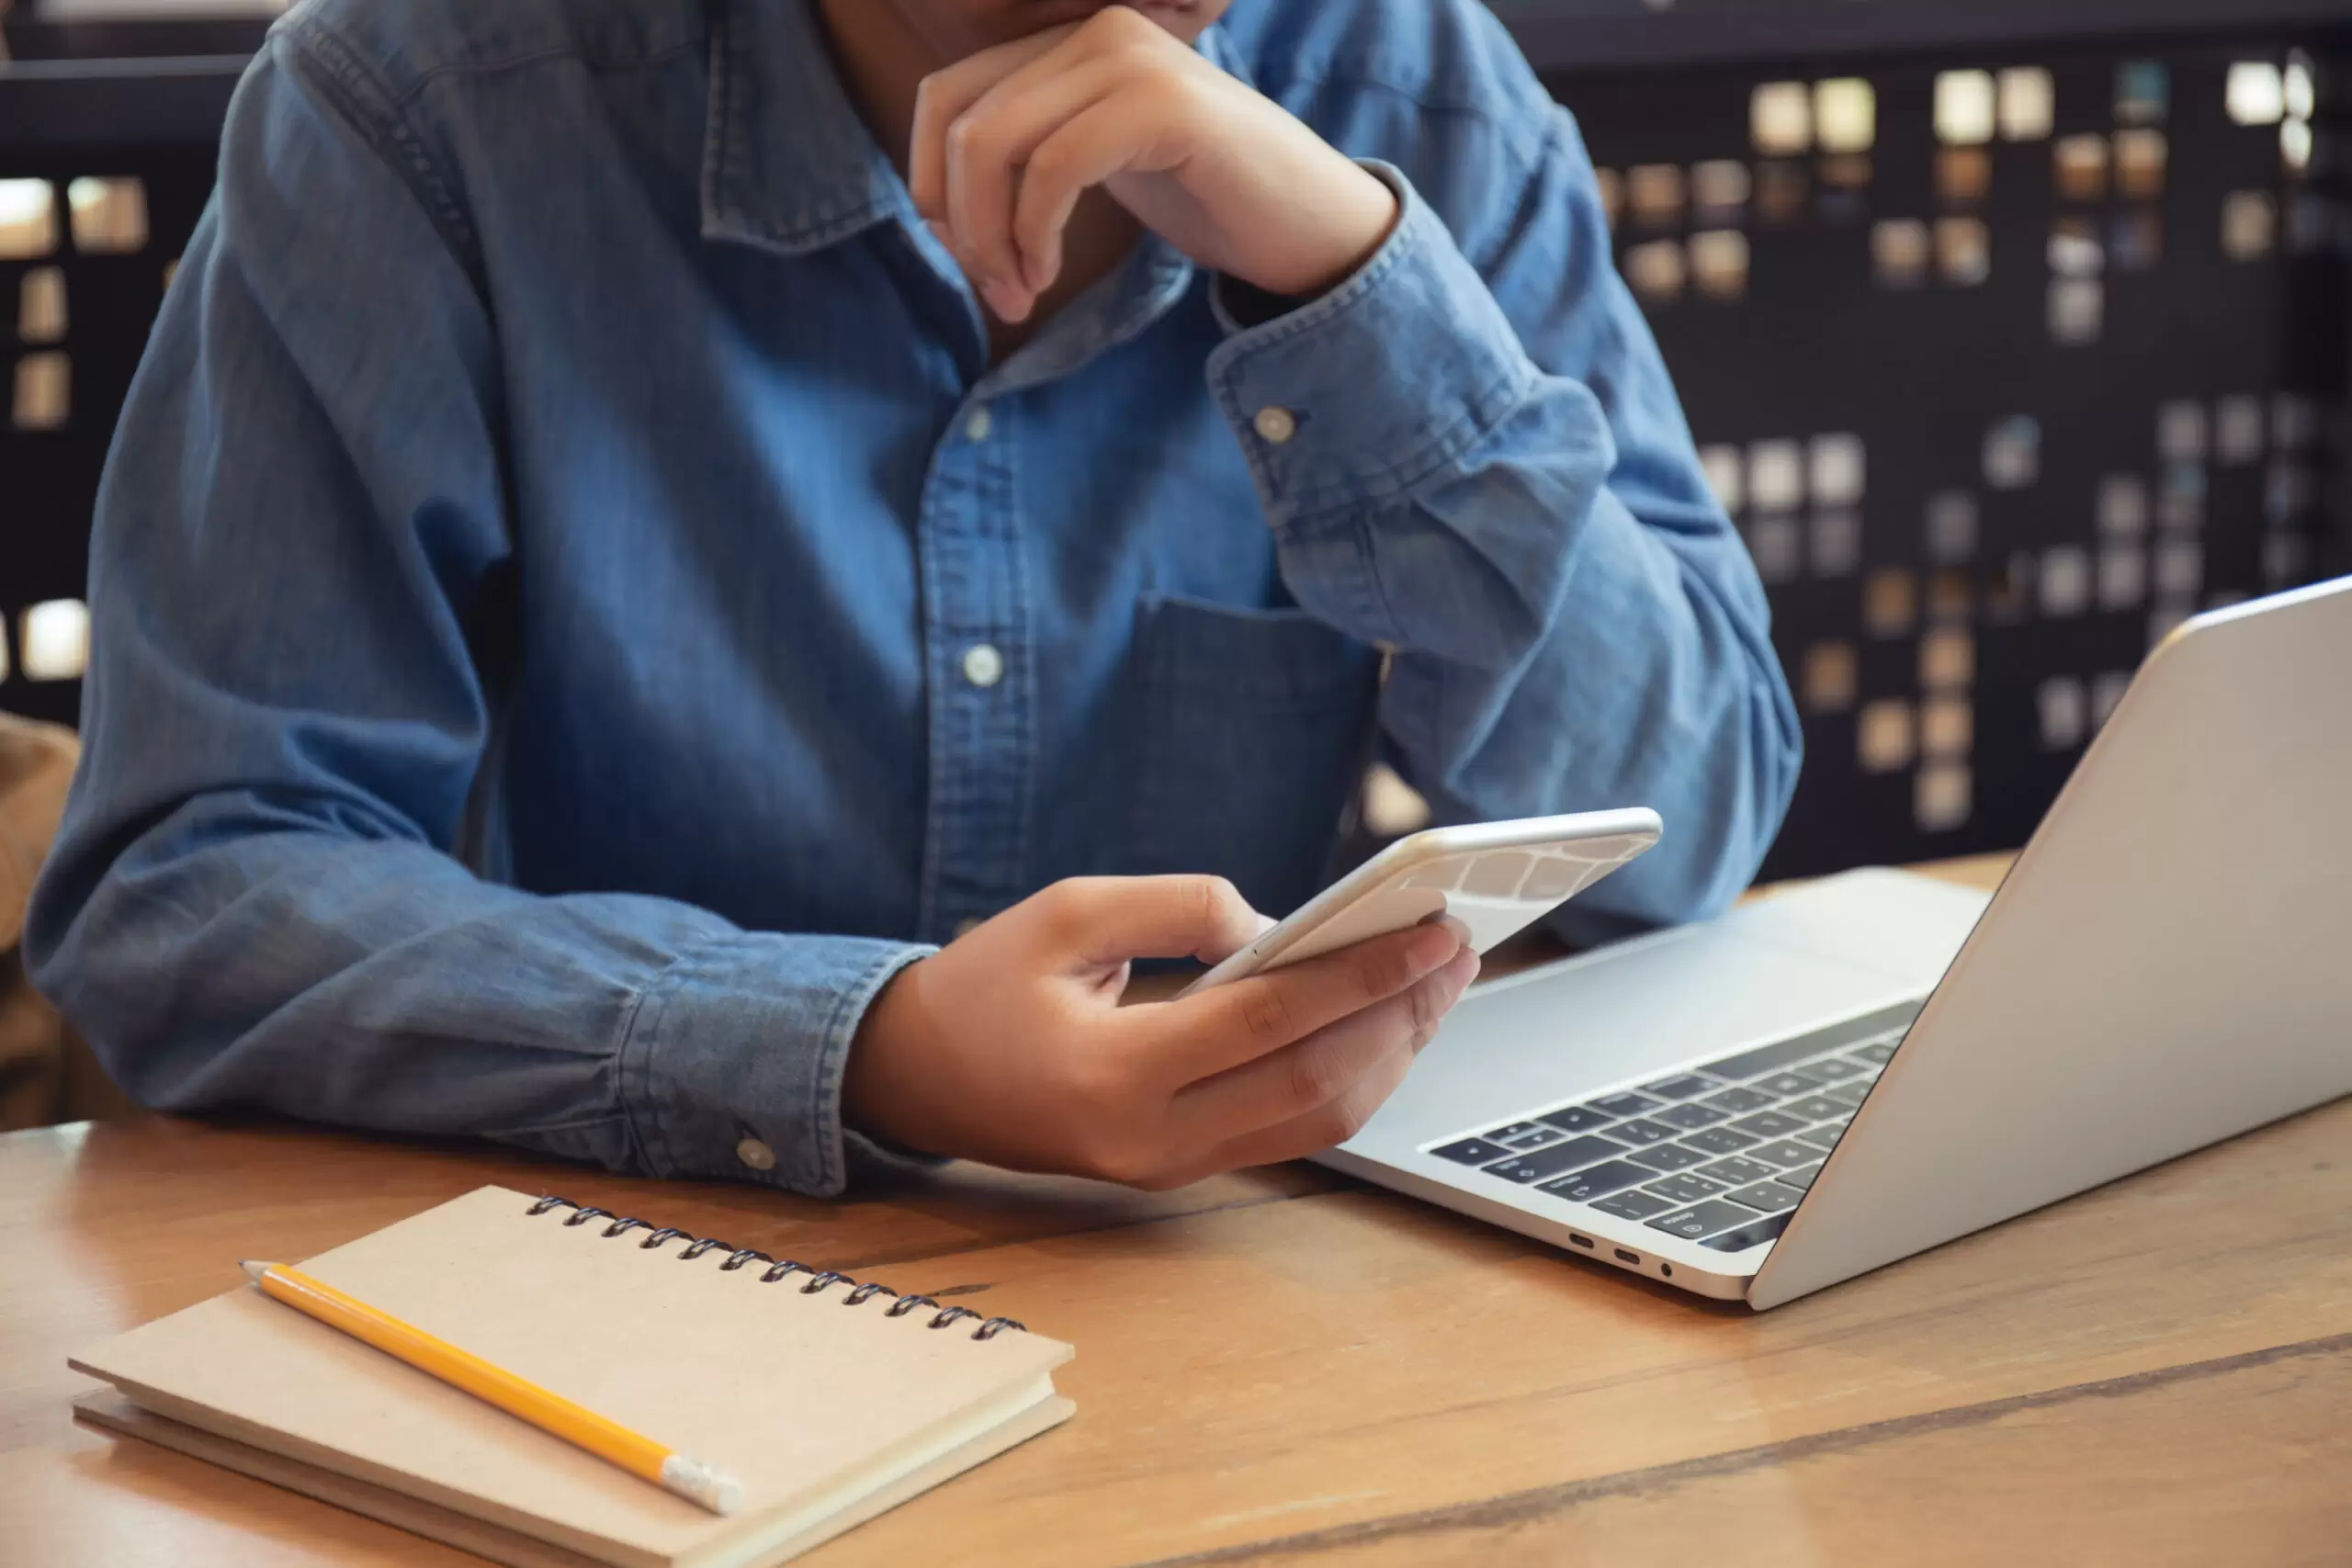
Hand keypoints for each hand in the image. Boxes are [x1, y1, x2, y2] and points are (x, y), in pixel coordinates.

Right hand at [843, 875, 1478, 1188]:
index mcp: (1112, 1073)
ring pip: (1318, 1119)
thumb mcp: (1066, 911)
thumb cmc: (986, 985)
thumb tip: (1280, 926)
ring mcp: (1170, 1166)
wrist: (922, 1078)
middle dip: (1401, 1013)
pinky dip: (1353, 1077)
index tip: (1432, 931)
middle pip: (1314, 1081)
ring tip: (1438, 983)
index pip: (1270, 1024)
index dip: (1363, 975)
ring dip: (1392, 1052)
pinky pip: (1293, 1132)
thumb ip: (1178, 904)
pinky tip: (1385, 1024)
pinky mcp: (1183, 1168)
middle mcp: (1149, 1139)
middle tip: (1458, 950)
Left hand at [909, 7, 1399, 322]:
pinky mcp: (1160, 103)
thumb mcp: (1099, 169)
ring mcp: (1131, 59)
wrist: (1315, 226)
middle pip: (963, 121)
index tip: (970, 259)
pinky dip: (1032, 231)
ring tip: (1021, 292)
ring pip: (995, 141)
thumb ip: (1028, 162)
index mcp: (1074, 42)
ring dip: (990, 235)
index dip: (933, 183)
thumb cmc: (1211, 204)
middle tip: (998, 292)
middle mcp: (1098, 33)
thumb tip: (934, 207)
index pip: (949, 96)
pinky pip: (1052, 166)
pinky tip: (1048, 272)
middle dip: (960, 222)